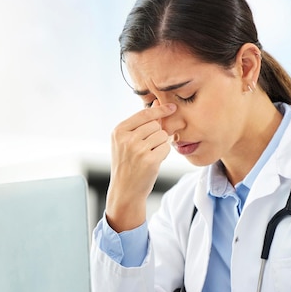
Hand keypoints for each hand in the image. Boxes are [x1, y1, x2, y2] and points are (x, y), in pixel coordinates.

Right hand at [105, 102, 176, 231]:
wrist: (125, 190)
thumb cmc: (128, 164)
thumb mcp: (128, 141)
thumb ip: (143, 122)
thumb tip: (157, 101)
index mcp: (119, 131)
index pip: (144, 114)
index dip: (159, 109)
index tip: (171, 107)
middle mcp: (127, 139)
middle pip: (155, 125)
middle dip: (157, 134)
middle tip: (148, 147)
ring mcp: (138, 150)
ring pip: (162, 135)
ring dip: (160, 144)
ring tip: (149, 155)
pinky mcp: (149, 160)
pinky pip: (166, 148)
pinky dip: (163, 154)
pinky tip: (154, 161)